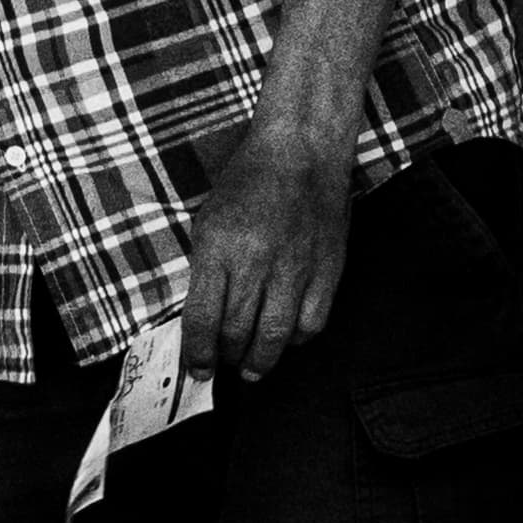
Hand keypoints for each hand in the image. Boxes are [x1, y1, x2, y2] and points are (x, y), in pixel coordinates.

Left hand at [182, 135, 350, 381]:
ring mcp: (294, 269)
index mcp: (218, 248)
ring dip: (259, 362)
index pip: (203, 318)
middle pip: (237, 333)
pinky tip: (284, 340)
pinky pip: (310, 324)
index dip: (197, 353)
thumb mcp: (209, 219)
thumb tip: (203, 318)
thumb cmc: (247, 181)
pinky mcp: (326, 271)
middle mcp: (255, 263)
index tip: (196, 369)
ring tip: (250, 369)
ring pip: (274, 338)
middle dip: (225, 359)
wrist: (301, 152)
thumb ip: (206, 269)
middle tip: (221, 366)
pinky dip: (294, 341)